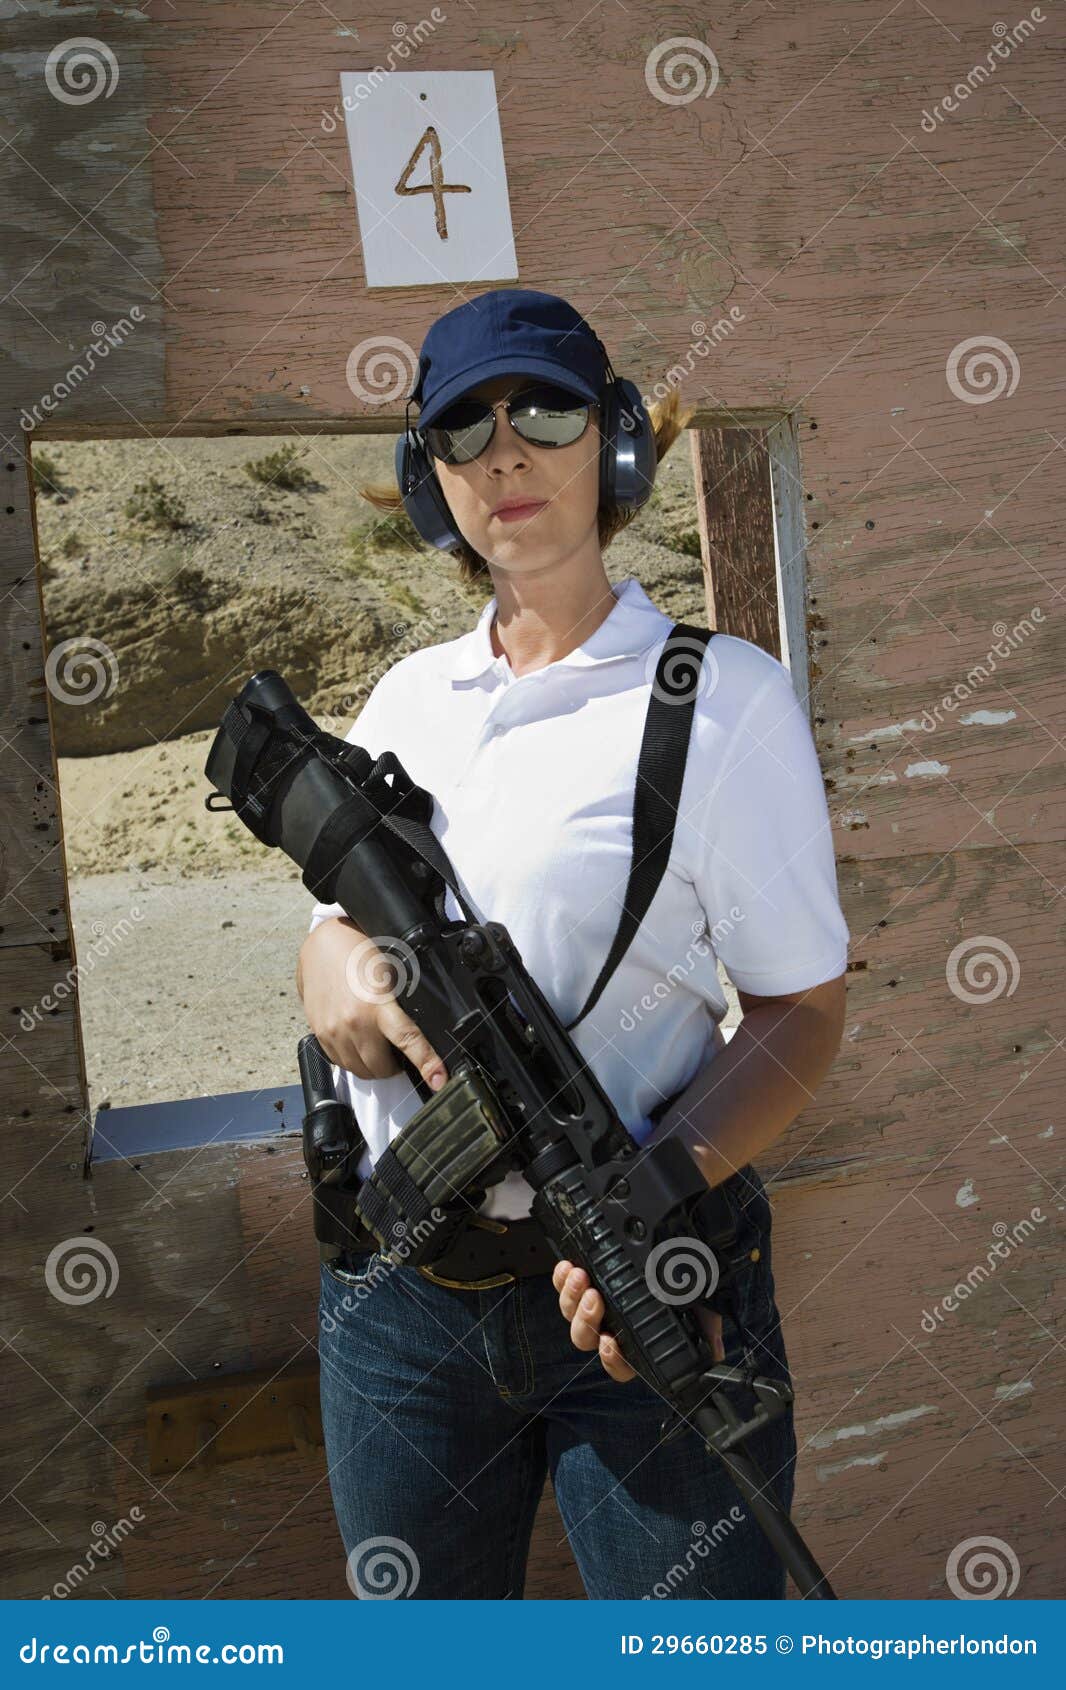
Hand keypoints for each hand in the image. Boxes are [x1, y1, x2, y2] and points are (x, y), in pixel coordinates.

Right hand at [297, 917, 447, 1088]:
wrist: (324, 941)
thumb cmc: (361, 951)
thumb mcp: (392, 970)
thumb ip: (403, 1001)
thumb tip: (426, 1023)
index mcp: (377, 1003)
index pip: (407, 1039)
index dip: (427, 1063)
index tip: (438, 1080)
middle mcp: (353, 1022)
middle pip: (381, 1067)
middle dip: (395, 1066)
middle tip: (401, 1053)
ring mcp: (333, 1030)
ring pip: (360, 1070)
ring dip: (374, 1066)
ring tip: (379, 1046)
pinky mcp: (319, 1033)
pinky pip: (340, 1063)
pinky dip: (354, 1060)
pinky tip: (359, 1042)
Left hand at [552, 1260, 725, 1382]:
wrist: (679, 1243)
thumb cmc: (688, 1281)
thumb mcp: (702, 1305)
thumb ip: (706, 1331)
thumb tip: (714, 1354)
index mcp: (638, 1341)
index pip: (620, 1366)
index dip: (612, 1360)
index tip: (610, 1343)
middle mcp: (613, 1326)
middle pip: (587, 1338)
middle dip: (586, 1320)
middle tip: (595, 1298)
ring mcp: (595, 1304)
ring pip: (571, 1314)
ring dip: (572, 1298)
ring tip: (581, 1277)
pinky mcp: (583, 1281)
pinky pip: (564, 1287)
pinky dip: (562, 1280)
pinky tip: (567, 1268)